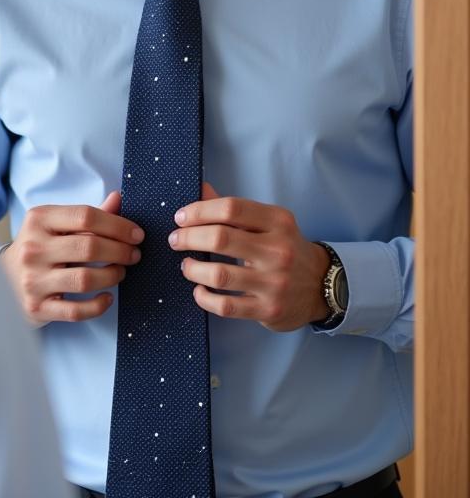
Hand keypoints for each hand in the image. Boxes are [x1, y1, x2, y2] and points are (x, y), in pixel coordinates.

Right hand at [0, 191, 142, 326]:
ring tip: (120, 272)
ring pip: (85, 279)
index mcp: (38, 219)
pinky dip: (98, 305)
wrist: (2, 280)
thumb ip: (87, 215)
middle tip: (134, 254)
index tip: (136, 234)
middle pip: (89, 247)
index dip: (117, 224)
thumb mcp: (56, 225)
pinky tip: (107, 297)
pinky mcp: (37, 307)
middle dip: (120, 251)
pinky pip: (76, 311)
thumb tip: (118, 199)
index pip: (85, 216)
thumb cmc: (38, 248)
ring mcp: (33, 280)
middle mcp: (33, 248)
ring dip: (112, 276)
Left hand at [169, 183, 330, 331]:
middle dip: (188, 237)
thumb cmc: (285, 248)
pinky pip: (226, 306)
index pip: (230, 208)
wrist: (323, 286)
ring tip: (186, 265)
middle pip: (220, 238)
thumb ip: (234, 209)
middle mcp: (278, 250)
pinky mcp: (269, 309)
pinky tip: (199, 290)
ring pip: (220, 274)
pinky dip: (205, 298)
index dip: (199, 210)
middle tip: (175, 240)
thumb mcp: (267, 222)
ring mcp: (275, 282)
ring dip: (193, 269)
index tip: (180, 217)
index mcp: (278, 221)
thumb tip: (200, 188)